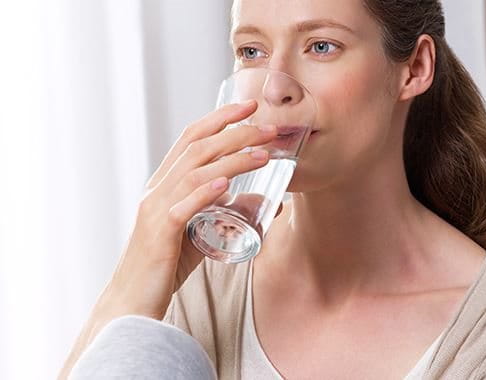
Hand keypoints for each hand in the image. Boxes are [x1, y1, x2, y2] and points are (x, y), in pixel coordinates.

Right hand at [101, 99, 279, 320]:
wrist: (133, 301)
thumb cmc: (166, 265)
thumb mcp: (201, 232)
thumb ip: (229, 214)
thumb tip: (267, 202)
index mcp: (164, 184)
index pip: (191, 139)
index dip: (219, 119)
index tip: (248, 107)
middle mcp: (157, 190)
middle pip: (197, 148)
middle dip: (234, 132)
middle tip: (267, 126)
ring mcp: (155, 210)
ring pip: (194, 172)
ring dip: (231, 159)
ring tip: (263, 153)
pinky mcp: (159, 235)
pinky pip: (182, 207)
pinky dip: (204, 192)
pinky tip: (226, 184)